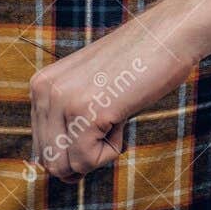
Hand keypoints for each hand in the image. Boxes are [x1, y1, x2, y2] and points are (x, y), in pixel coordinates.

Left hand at [28, 0, 207, 179]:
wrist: (170, 35)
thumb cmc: (140, 65)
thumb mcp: (92, 89)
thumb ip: (69, 119)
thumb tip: (63, 174)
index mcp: (41, 86)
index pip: (42, 147)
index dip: (76, 149)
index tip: (102, 122)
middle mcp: (43, 92)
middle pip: (51, 162)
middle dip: (85, 156)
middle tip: (110, 124)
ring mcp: (63, 102)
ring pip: (66, 167)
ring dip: (98, 154)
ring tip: (116, 117)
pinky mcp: (85, 113)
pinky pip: (88, 161)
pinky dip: (112, 150)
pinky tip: (122, 117)